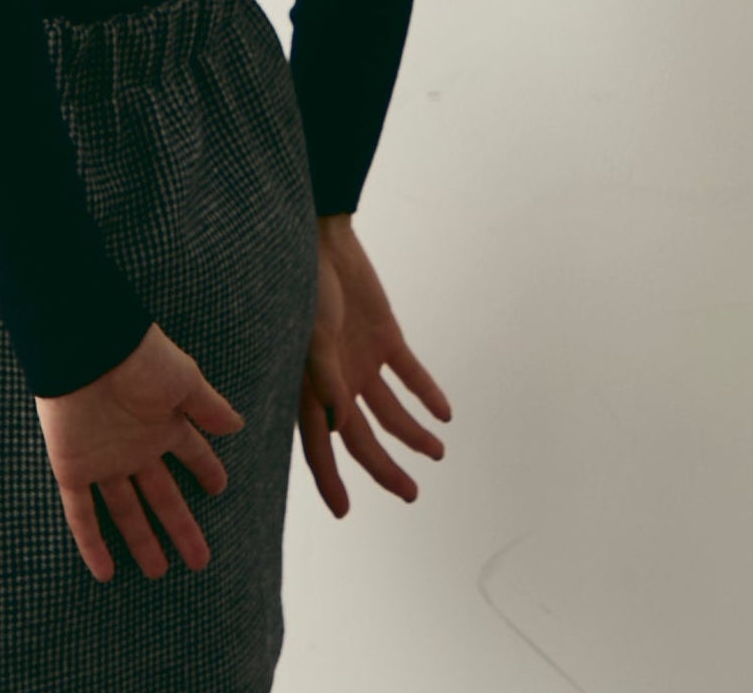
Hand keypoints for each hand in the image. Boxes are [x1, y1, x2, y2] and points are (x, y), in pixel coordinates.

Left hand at [34, 322, 245, 582]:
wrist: (86, 348)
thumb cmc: (138, 358)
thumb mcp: (183, 380)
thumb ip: (208, 407)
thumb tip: (238, 426)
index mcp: (162, 423)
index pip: (190, 453)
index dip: (206, 470)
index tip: (220, 488)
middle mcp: (135, 446)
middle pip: (162, 495)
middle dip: (180, 526)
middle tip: (200, 560)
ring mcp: (104, 460)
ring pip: (125, 509)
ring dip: (141, 540)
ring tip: (159, 572)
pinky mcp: (72, 469)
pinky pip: (81, 513)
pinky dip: (91, 543)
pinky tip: (104, 573)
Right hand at [298, 220, 451, 516]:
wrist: (326, 241)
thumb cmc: (307, 288)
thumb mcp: (314, 336)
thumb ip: (326, 381)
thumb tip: (341, 428)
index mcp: (312, 386)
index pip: (321, 444)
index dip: (330, 479)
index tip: (344, 511)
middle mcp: (338, 381)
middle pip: (362, 436)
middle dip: (384, 467)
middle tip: (411, 494)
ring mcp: (362, 360)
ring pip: (390, 411)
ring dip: (413, 434)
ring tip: (438, 452)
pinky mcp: (386, 338)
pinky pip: (410, 374)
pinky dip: (427, 394)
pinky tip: (444, 414)